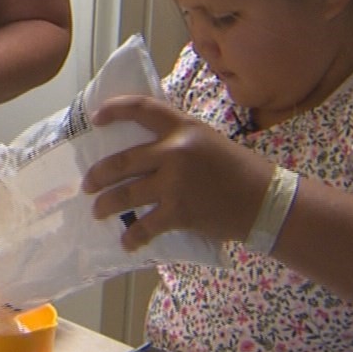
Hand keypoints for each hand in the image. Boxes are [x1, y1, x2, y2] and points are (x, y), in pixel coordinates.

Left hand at [82, 95, 268, 250]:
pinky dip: (132, 237)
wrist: (264, 200)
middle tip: (88, 184)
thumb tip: (143, 152)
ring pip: (126, 195)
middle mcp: (175, 151)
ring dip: (107, 205)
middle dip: (98, 175)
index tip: (95, 118)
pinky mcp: (179, 212)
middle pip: (122, 161)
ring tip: (98, 211)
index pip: (142, 109)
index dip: (114, 110)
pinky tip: (126, 242)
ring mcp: (175, 183)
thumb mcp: (206, 140)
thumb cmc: (236, 169)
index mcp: (183, 127)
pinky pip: (145, 226)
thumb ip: (177, 140)